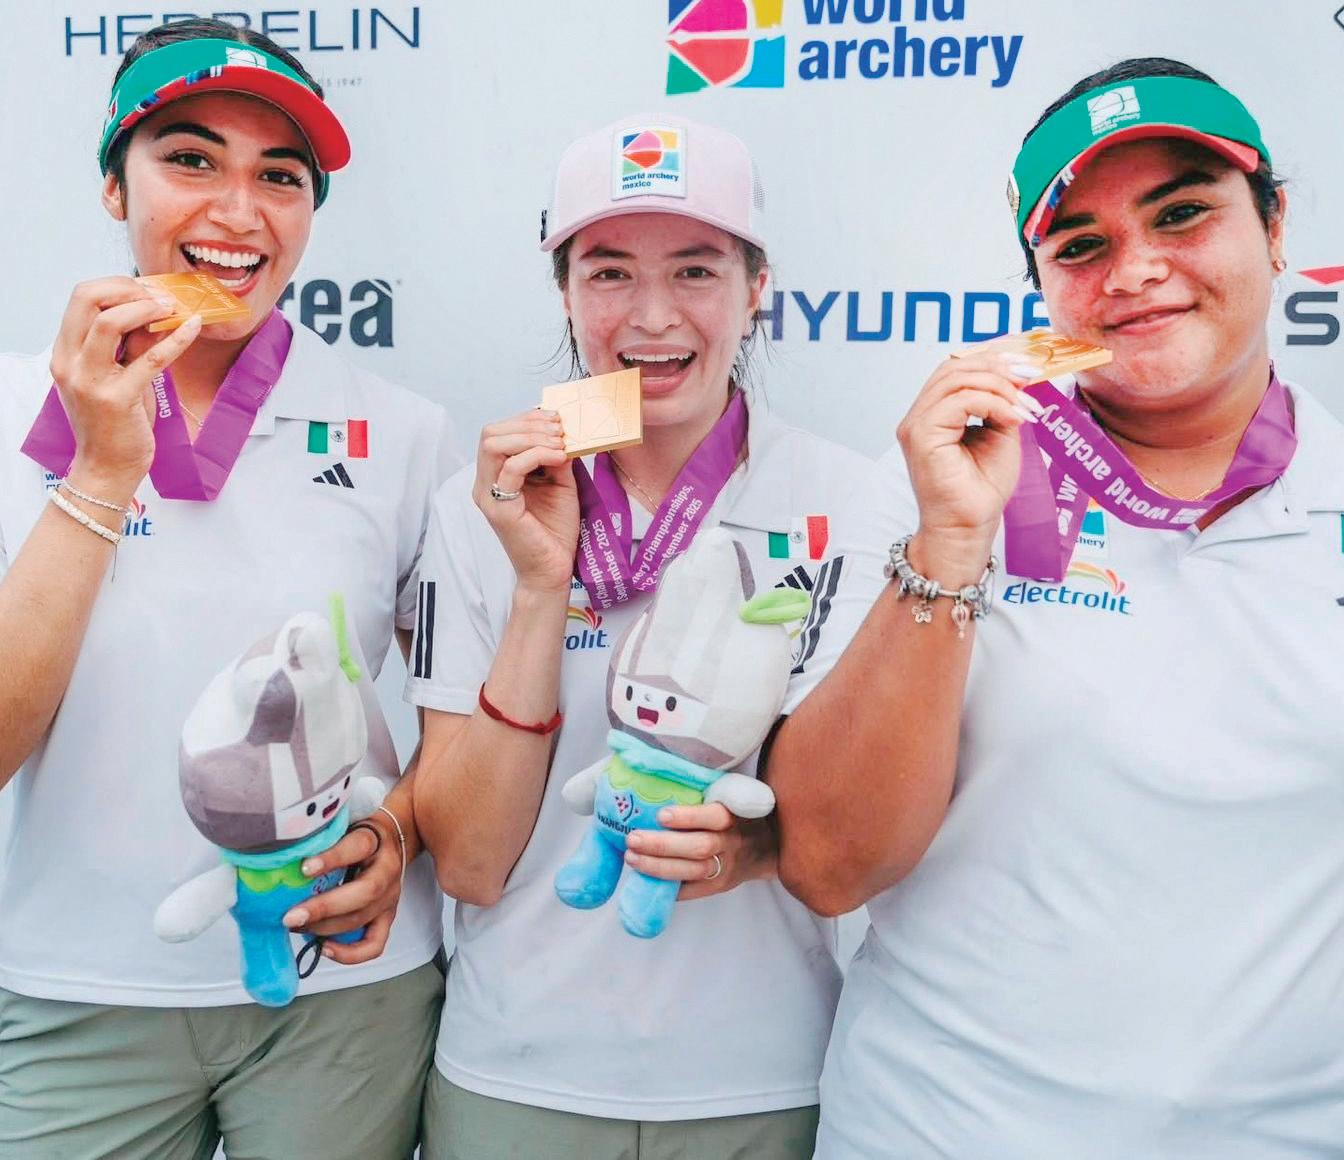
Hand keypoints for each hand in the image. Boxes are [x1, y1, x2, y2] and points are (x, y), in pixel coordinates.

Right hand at [49, 277, 202, 497]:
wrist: (107, 468)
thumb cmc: (114, 423)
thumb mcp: (116, 376)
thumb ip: (130, 345)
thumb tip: (155, 312)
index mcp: (65, 353)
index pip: (80, 298)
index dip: (116, 285)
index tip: (146, 289)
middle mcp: (70, 362)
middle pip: (87, 298)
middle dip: (127, 287)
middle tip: (159, 295)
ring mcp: (90, 380)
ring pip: (109, 322)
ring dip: (145, 307)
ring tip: (172, 308)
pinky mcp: (117, 399)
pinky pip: (151, 358)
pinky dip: (176, 338)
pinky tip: (194, 327)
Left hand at [281, 815, 403, 964]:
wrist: (392, 840)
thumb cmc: (357, 834)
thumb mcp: (345, 825)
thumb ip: (323, 838)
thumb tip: (281, 856)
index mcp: (376, 840)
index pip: (358, 846)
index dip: (332, 858)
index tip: (303, 868)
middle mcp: (388, 869)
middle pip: (366, 891)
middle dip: (325, 908)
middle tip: (290, 917)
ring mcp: (391, 896)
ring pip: (364, 918)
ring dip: (326, 928)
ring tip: (296, 926)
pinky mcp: (388, 917)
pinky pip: (375, 944)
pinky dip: (350, 953)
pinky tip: (325, 948)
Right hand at [472, 409, 578, 594]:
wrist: (553, 570)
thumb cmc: (554, 531)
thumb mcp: (559, 483)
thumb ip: (555, 457)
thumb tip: (563, 430)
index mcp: (495, 475)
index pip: (498, 432)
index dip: (526, 419)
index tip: (555, 419)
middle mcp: (485, 483)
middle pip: (490, 433)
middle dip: (527, 424)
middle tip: (559, 430)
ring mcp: (489, 496)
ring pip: (493, 445)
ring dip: (531, 436)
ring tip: (559, 443)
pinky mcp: (500, 510)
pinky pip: (510, 468)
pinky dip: (536, 455)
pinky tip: (559, 457)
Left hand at [624, 804, 777, 900]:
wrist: (770, 846)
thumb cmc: (739, 813)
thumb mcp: (732, 795)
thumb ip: (706, 790)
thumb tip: (660, 775)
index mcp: (735, 815)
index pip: (715, 817)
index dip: (688, 817)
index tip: (661, 814)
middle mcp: (733, 842)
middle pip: (699, 847)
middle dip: (662, 845)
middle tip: (633, 839)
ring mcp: (728, 867)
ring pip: (693, 871)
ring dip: (659, 866)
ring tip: (632, 858)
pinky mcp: (721, 885)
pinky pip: (693, 890)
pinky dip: (669, 887)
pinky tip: (646, 880)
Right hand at [896, 349, 1045, 573]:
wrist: (969, 527)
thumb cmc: (982, 490)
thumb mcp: (1001, 434)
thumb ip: (1003, 403)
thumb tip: (1020, 372)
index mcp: (934, 412)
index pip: (957, 367)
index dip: (992, 356)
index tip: (1028, 360)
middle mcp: (919, 415)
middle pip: (955, 366)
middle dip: (998, 366)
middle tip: (1032, 375)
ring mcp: (916, 424)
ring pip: (957, 378)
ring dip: (1000, 385)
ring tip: (1026, 404)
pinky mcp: (921, 436)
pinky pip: (959, 400)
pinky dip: (993, 403)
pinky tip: (1014, 418)